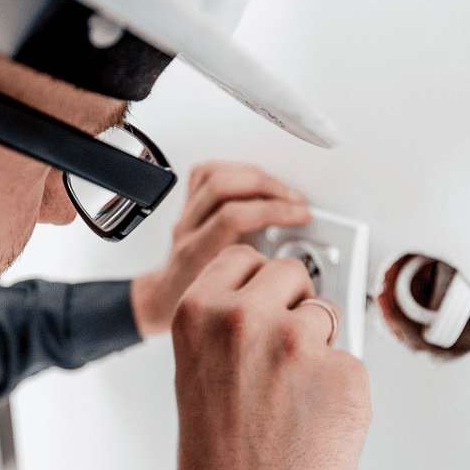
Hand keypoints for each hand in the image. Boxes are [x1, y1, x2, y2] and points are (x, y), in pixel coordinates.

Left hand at [132, 161, 309, 336]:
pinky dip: (237, 170)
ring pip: (214, 174)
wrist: (168, 296)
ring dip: (255, 175)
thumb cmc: (198, 300)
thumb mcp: (234, 297)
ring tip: (280, 189)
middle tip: (294, 200)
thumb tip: (302, 263)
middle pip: (222, 186)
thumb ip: (261, 278)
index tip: (299, 215)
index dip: (272, 210)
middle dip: (267, 186)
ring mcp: (184, 213)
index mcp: (196, 254)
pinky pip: (207, 171)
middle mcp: (187, 229)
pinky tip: (255, 180)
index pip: (232, 217)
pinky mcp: (187, 201)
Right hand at [169, 247, 371, 469]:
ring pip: (327, 313)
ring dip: (319, 345)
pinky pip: (351, 359)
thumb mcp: (196, 368)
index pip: (244, 256)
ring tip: (292, 394)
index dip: (258, 281)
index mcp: (200, 311)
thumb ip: (226, 322)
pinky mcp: (344, 373)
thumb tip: (272, 299)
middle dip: (292, 303)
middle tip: (281, 350)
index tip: (263, 295)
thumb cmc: (217, 454)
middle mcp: (246, 318)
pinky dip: (341, 386)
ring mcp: (298, 343)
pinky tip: (314, 416)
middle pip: (291, 273)